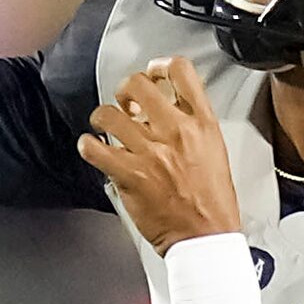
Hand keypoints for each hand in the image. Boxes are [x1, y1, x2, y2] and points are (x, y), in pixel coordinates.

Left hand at [78, 58, 242, 252]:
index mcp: (202, 124)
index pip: (181, 71)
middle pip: (137, 84)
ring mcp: (151, 152)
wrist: (205, 237)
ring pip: (108, 114)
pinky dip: (87, 146)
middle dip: (124, 91)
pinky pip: (94, 149)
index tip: (152, 73)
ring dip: (101, 119)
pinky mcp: (130, 174)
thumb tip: (168, 109)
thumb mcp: (215, 151)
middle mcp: (176, 132)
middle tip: (124, 104)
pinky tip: (92, 149)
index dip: (160, 66)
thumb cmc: (212, 202)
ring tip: (104, 127)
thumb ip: (193, 125)